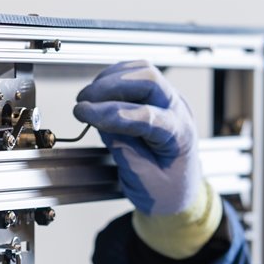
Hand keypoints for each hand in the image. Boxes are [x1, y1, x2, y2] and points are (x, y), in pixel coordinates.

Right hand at [73, 60, 202, 216]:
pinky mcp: (158, 96)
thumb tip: (102, 123)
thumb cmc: (166, 189)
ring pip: (142, 71)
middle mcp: (178, 110)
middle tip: (83, 101)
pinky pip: (137, 75)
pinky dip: (114, 78)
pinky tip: (98, 93)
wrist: (179, 192)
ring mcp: (169, 99)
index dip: (112, 113)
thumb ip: (124, 150)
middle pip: (148, 80)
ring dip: (111, 80)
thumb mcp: (143, 180)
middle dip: (111, 86)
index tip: (85, 114)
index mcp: (180, 135)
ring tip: (87, 98)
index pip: (147, 116)